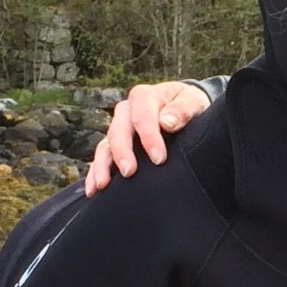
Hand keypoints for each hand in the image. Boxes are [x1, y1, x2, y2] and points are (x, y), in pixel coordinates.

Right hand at [84, 79, 212, 195]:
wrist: (183, 108)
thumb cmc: (190, 105)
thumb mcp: (193, 100)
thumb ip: (183, 110)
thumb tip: (167, 123)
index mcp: (144, 97)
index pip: (142, 116)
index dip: (149, 137)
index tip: (159, 158)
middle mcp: (126, 111)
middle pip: (118, 130)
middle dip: (122, 152)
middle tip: (130, 172)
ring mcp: (118, 129)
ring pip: (105, 145)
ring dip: (102, 165)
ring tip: (103, 185)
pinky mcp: (114, 145)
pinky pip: (101, 158)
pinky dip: (95, 173)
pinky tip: (93, 190)